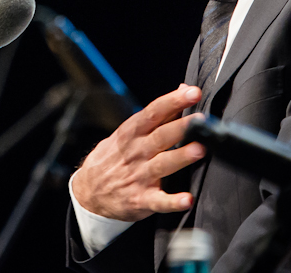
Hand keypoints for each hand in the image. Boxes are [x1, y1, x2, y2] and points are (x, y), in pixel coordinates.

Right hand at [71, 84, 205, 221]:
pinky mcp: (140, 200)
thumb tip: (183, 88)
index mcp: (132, 133)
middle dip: (182, 127)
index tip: (192, 92)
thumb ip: (158, 113)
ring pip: (162, 165)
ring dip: (181, 157)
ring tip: (199, 150)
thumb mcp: (128, 132)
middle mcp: (136, 152)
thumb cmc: (115, 157)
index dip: (173, 100)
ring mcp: (138, 176)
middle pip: (161, 136)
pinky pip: (158, 201)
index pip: (154, 112)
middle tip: (202, 120)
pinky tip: (186, 199)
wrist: (88, 192)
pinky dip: (172, 201)